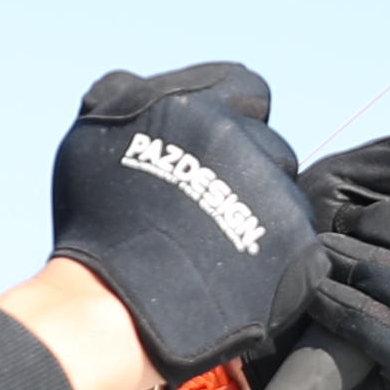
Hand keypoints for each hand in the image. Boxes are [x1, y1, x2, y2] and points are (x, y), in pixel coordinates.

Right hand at [46, 63, 322, 381]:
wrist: (113, 305)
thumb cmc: (94, 224)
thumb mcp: (92, 135)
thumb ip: (126, 95)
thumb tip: (143, 85)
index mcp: (197, 107)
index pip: (247, 87)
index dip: (235, 115)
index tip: (217, 148)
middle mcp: (242, 141)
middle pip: (269, 145)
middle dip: (248, 170)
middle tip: (209, 209)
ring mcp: (275, 194)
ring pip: (283, 196)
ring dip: (261, 215)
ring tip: (215, 250)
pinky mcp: (298, 247)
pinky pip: (298, 247)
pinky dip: (274, 262)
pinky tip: (236, 278)